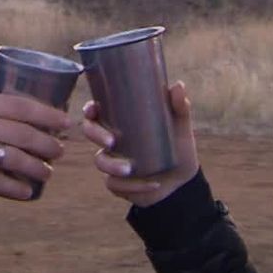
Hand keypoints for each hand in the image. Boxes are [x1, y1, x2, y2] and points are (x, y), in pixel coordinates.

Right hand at [0, 90, 71, 199]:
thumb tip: (28, 118)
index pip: (21, 106)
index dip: (48, 115)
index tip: (67, 122)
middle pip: (22, 134)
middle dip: (47, 144)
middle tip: (60, 151)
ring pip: (13, 159)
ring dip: (36, 168)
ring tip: (47, 173)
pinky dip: (14, 188)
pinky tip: (27, 192)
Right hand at [81, 81, 199, 207]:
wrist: (182, 182)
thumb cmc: (178, 148)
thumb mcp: (180, 127)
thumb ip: (180, 107)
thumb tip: (178, 85)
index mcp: (122, 122)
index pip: (97, 111)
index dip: (89, 109)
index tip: (93, 109)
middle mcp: (112, 140)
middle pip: (90, 132)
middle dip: (96, 135)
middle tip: (111, 141)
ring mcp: (113, 162)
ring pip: (100, 161)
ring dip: (112, 166)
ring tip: (130, 169)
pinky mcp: (118, 183)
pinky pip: (114, 184)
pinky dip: (132, 186)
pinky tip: (151, 185)